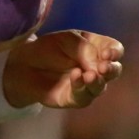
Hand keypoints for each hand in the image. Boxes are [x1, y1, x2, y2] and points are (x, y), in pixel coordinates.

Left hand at [2, 30, 123, 108]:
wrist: (24, 64)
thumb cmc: (47, 48)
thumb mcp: (65, 40)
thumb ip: (84, 48)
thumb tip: (99, 65)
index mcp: (96, 48)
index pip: (114, 49)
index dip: (114, 52)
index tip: (107, 53)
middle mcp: (96, 68)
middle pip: (114, 70)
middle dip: (111, 69)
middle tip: (103, 67)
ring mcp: (88, 85)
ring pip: (101, 86)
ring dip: (97, 81)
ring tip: (90, 74)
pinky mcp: (76, 98)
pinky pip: (83, 96)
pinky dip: (81, 86)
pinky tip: (76, 77)